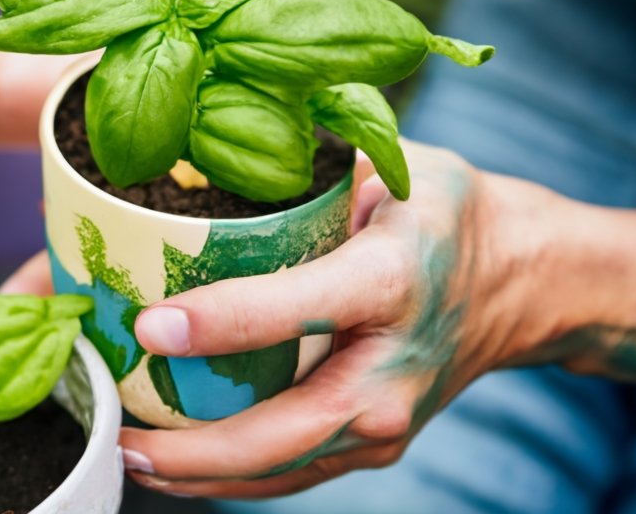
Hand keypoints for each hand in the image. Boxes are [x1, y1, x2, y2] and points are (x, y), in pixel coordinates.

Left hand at [115, 141, 558, 497]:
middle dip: (194, 448)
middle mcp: (393, 369)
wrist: (518, 278)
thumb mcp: (391, 166)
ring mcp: (387, 419)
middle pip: (284, 430)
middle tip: (117, 436)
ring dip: (202, 475)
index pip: (300, 308)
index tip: (150, 328)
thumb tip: (212, 159)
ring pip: (284, 469)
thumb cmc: (444, 213)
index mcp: (393, 280)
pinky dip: (235, 477)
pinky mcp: (376, 441)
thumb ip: (312, 167)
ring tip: (130, 455)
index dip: (222, 321)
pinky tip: (181, 465)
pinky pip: (297, 472)